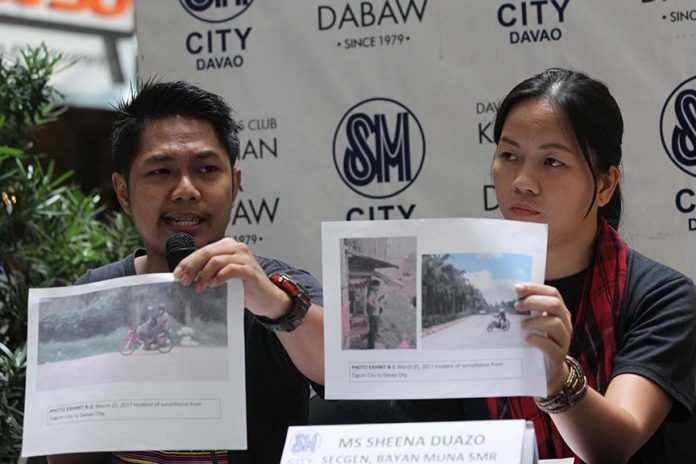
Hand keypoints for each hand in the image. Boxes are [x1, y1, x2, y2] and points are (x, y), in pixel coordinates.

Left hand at [172, 237, 290, 318]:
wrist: (266, 298)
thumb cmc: (243, 287)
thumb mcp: (223, 275)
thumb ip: (209, 270)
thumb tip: (184, 275)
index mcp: (228, 245)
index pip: (203, 250)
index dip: (187, 261)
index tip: (176, 274)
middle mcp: (237, 247)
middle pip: (207, 253)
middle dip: (192, 267)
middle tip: (183, 281)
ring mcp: (245, 258)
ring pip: (216, 261)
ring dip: (203, 275)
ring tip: (199, 288)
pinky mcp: (250, 270)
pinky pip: (230, 269)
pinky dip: (219, 277)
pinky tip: (213, 285)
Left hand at [515, 283, 572, 394]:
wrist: (548, 370)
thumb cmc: (539, 341)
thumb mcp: (536, 323)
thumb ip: (529, 310)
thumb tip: (509, 297)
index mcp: (559, 312)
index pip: (552, 293)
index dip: (535, 288)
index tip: (517, 288)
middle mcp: (565, 323)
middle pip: (555, 305)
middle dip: (534, 302)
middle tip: (517, 306)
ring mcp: (564, 339)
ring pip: (555, 323)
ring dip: (535, 321)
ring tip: (521, 325)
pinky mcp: (559, 355)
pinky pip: (550, 345)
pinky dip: (536, 340)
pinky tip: (526, 339)